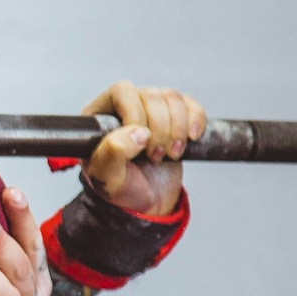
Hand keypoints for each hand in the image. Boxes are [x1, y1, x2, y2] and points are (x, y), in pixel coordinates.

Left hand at [82, 81, 204, 215]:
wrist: (145, 203)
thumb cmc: (121, 189)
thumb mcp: (107, 178)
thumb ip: (112, 154)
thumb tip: (138, 132)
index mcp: (100, 116)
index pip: (122, 92)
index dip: (136, 114)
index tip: (141, 145)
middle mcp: (125, 107)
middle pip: (151, 95)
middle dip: (160, 129)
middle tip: (156, 157)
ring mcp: (150, 110)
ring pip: (172, 98)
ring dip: (177, 128)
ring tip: (171, 154)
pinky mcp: (174, 117)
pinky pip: (191, 105)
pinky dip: (196, 120)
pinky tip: (191, 140)